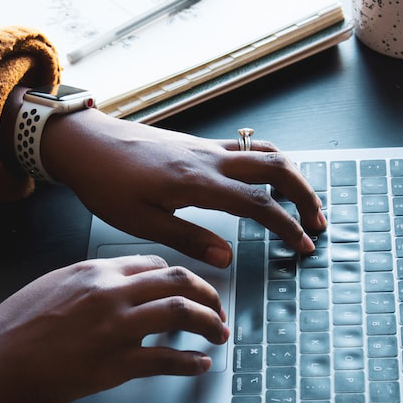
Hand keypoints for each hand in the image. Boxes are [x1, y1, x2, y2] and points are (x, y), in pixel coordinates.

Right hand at [0, 255, 228, 402]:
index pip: (154, 264)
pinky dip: (191, 363)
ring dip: (210, 323)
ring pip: (182, 313)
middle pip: (178, 281)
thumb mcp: (52, 284)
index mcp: (95, 271)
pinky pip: (167, 360)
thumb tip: (118, 284)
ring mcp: (116, 328)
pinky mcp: (116, 364)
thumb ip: (90, 280)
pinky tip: (199, 365)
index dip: (179, 277)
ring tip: (219, 333)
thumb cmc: (14, 327)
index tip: (188, 289)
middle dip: (208, 294)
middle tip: (217, 308)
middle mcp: (111, 293)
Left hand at [42, 109, 326, 266]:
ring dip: (291, 175)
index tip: (303, 246)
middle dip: (305, 194)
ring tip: (302, 202)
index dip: (286, 226)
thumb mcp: (141, 222)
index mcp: (197, 182)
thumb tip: (228, 259)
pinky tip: (267, 181)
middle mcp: (209, 159)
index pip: (258, 204)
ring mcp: (205, 147)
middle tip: (317, 222)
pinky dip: (269, 163)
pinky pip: (246, 148)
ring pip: (265, 152)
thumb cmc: (106, 183)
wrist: (85, 143)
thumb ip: (188, 239)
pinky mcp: (198, 144)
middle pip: (276, 167)